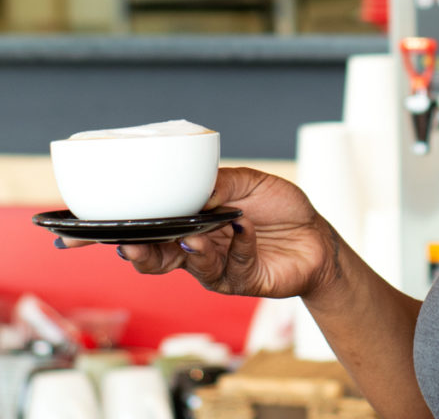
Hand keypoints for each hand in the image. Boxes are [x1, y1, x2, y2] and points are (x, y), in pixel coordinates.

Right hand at [114, 167, 341, 299]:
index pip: (153, 226)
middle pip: (157, 257)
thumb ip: (221, 183)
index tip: (97, 228)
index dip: (124, 229)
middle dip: (140, 253)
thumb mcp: (251, 182)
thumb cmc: (281, 208)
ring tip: (191, 237)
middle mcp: (198, 247)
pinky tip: (245, 228)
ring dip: (187, 251)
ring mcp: (217, 266)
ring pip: (188, 266)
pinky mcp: (240, 281)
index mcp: (194, 221)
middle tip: (131, 243)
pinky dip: (238, 244)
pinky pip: (232, 265)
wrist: (316, 237)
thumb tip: (192, 185)